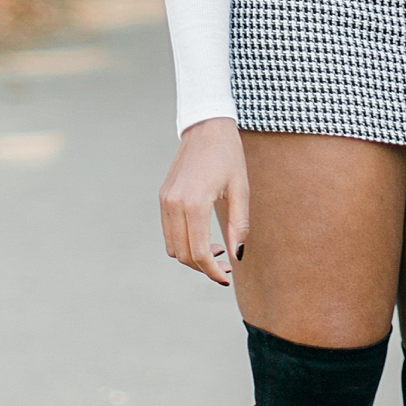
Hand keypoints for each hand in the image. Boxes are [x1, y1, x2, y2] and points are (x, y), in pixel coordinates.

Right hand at [159, 117, 248, 285]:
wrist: (206, 127)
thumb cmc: (228, 156)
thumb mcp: (241, 190)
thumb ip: (239, 225)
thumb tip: (237, 255)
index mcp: (194, 203)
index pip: (198, 252)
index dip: (212, 271)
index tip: (226, 278)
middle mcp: (174, 204)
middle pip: (183, 254)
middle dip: (203, 267)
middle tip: (225, 266)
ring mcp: (165, 200)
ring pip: (172, 246)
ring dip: (192, 256)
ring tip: (216, 251)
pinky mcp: (163, 197)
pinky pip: (168, 231)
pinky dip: (183, 242)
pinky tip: (203, 237)